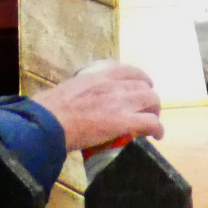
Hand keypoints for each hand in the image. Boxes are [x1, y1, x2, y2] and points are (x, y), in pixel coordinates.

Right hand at [31, 61, 162, 152]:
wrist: (50, 121)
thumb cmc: (53, 107)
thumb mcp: (72, 87)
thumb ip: (85, 89)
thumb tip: (84, 100)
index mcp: (102, 74)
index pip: (132, 71)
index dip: (141, 81)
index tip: (142, 88)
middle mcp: (116, 84)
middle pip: (145, 87)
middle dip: (148, 100)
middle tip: (145, 111)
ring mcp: (122, 102)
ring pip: (152, 101)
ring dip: (154, 112)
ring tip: (151, 123)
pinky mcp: (124, 121)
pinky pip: (150, 122)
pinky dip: (157, 129)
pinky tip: (156, 136)